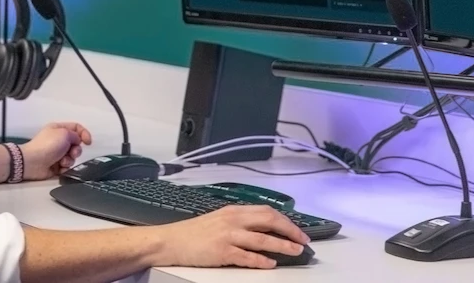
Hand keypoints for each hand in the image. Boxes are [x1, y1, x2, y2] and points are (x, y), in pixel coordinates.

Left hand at [21, 122, 91, 180]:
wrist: (33, 162)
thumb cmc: (48, 145)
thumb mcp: (64, 133)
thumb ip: (76, 135)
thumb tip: (77, 141)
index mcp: (59, 129)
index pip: (77, 128)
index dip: (84, 134)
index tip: (88, 142)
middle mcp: (58, 140)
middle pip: (76, 144)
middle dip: (76, 150)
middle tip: (71, 153)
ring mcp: (57, 153)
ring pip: (72, 156)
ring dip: (70, 160)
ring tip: (62, 161)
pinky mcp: (56, 165)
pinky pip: (67, 166)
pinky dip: (65, 167)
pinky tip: (59, 167)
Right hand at [154, 205, 309, 268]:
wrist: (170, 241)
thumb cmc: (193, 233)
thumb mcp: (219, 220)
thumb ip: (240, 222)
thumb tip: (263, 229)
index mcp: (233, 211)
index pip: (267, 211)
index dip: (286, 221)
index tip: (298, 230)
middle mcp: (232, 220)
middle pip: (269, 221)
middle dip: (290, 231)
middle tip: (302, 240)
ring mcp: (227, 236)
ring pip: (262, 239)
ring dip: (282, 246)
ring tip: (295, 251)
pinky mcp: (221, 252)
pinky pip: (247, 256)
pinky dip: (261, 260)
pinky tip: (271, 264)